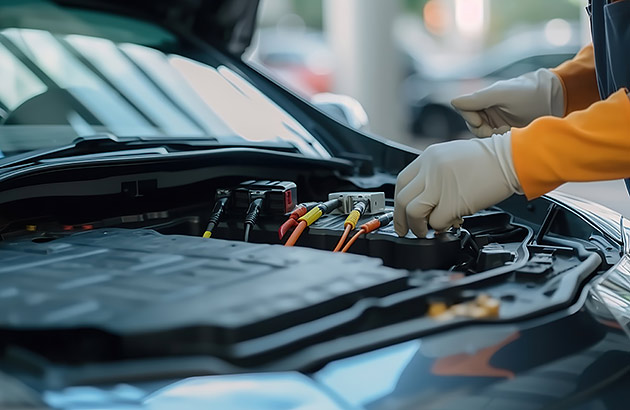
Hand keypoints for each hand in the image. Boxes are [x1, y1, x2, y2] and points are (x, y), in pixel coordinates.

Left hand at [394, 133, 521, 237]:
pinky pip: (436, 222)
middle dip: (401, 219)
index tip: (400, 212)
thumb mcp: (453, 156)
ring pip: (413, 212)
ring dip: (417, 227)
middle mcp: (431, 170)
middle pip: (402, 199)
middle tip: (406, 229)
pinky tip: (447, 225)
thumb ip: (434, 174)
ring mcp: (440, 185)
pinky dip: (439, 228)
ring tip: (425, 231)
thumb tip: (424, 196)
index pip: (401, 181)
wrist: (512, 159)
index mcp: (429, 157)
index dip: (398, 201)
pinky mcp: (453, 202)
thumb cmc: (490, 159)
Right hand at [451, 69, 563, 137]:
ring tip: (508, 131)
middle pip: (472, 124)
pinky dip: (501, 140)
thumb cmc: (530, 92)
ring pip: (483, 134)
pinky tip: (512, 135)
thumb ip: (478, 98)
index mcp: (485, 98)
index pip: (464, 110)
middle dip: (483, 130)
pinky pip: (495, 140)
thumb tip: (453, 102)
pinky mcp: (506, 131)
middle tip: (500, 130)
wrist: (557, 99)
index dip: (470, 118)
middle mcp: (488, 109)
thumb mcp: (502, 94)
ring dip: (493, 136)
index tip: (482, 122)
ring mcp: (497, 120)